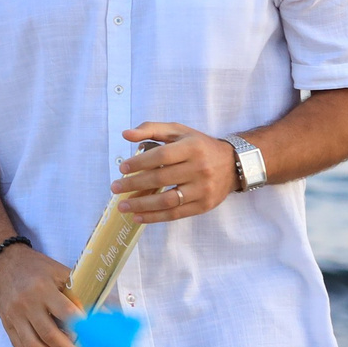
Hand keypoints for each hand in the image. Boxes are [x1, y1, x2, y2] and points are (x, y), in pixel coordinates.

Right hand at [0, 244, 87, 346]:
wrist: (4, 262)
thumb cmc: (37, 267)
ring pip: (33, 345)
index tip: (92, 336)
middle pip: (49, 334)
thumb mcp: (60, 272)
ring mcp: (14, 316)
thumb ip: (79, 293)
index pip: (64, 312)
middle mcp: (27, 304)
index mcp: (43, 288)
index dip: (80, 326)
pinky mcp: (7, 324)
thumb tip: (105, 312)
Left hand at [113, 122, 236, 223]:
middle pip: (161, 179)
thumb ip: (152, 129)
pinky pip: (175, 213)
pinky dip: (154, 217)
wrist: (233, 164)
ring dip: (141, 205)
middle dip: (134, 184)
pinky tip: (138, 216)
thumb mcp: (179, 131)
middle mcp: (199, 168)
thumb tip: (126, 134)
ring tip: (122, 206)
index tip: (122, 168)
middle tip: (115, 188)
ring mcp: (202, 189)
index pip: (161, 156)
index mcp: (192, 147)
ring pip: (167, 200)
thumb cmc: (199, 146)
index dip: (140, 163)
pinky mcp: (204, 205)